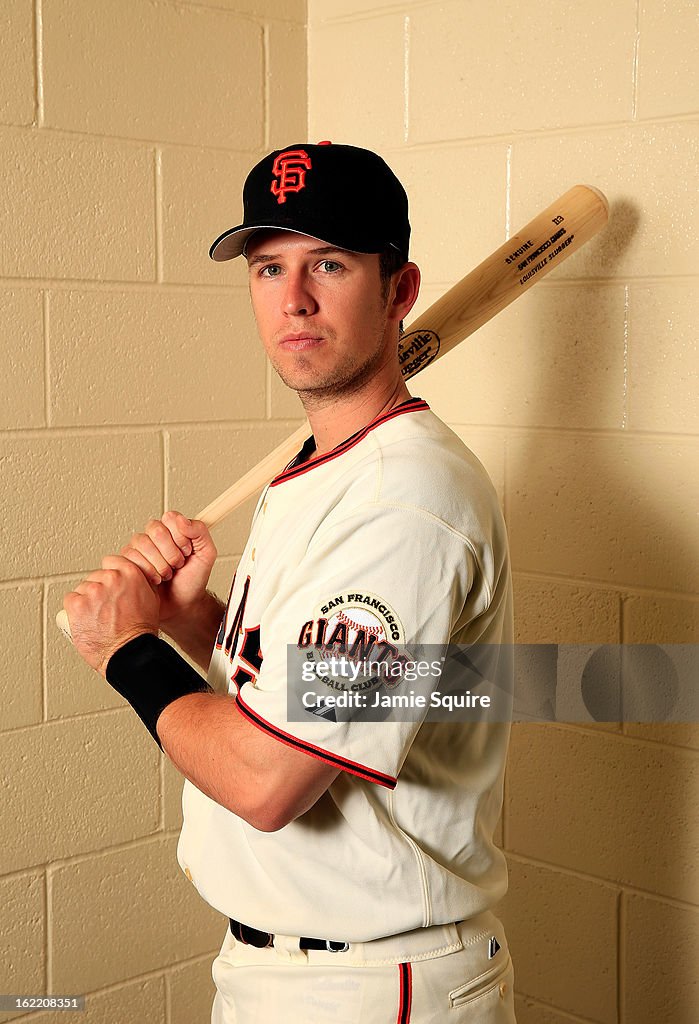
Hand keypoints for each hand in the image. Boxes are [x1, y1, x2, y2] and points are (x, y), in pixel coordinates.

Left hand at [63, 557, 159, 675]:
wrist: (129, 653)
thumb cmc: (140, 632)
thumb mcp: (152, 600)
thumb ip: (141, 582)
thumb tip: (133, 577)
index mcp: (130, 573)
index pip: (111, 561)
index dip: (109, 576)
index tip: (109, 586)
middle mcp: (110, 578)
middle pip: (95, 577)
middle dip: (98, 591)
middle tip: (104, 608)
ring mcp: (92, 591)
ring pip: (82, 589)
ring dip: (86, 600)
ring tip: (96, 617)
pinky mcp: (77, 604)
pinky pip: (70, 600)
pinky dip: (74, 610)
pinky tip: (85, 619)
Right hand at [118, 512, 217, 626]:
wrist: (181, 605)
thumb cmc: (193, 581)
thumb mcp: (206, 555)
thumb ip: (200, 532)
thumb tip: (182, 520)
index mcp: (173, 530)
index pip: (170, 518)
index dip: (180, 537)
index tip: (187, 551)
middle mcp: (154, 536)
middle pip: (155, 530)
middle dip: (170, 552)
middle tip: (177, 564)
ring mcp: (139, 548)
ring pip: (141, 543)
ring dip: (159, 564)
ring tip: (167, 574)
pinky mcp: (128, 562)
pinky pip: (130, 557)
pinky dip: (147, 571)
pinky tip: (155, 579)